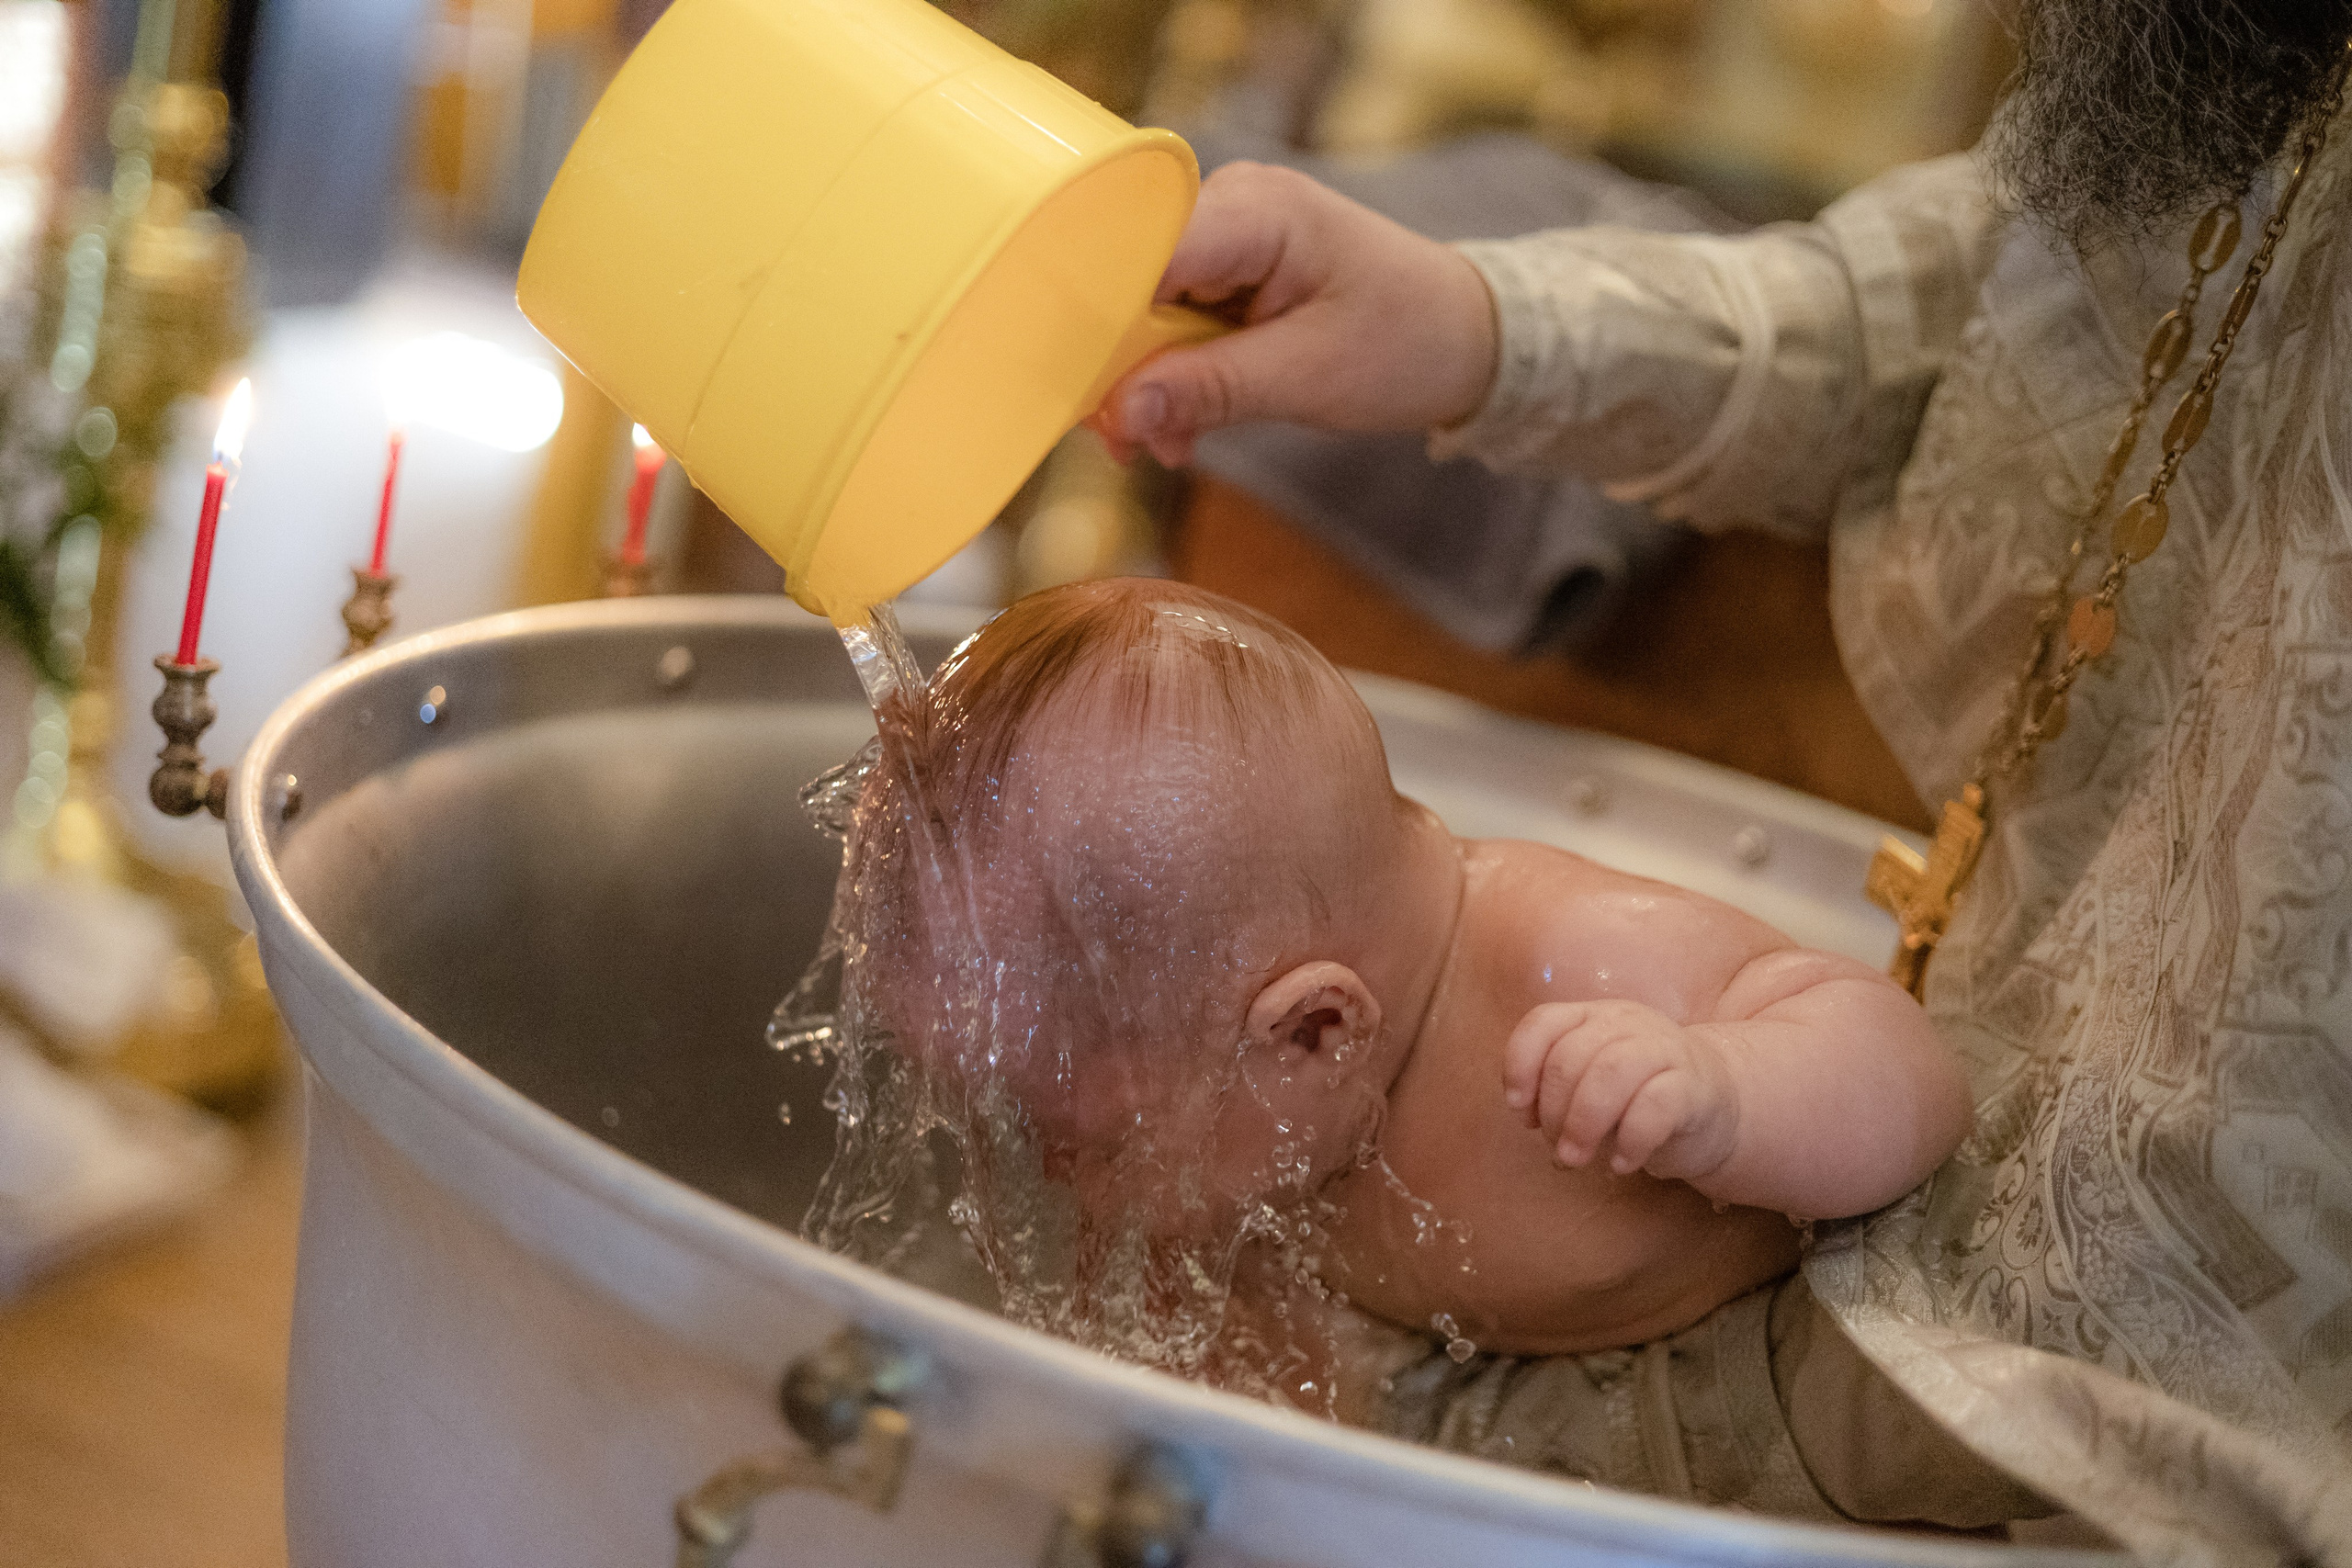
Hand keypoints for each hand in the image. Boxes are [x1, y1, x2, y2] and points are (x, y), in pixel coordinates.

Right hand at [1089, 162, 1498, 466]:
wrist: (1468, 337)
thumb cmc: (1409, 342)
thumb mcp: (1307, 377)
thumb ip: (1207, 390)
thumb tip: (1120, 412)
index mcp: (1256, 209)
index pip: (1141, 254)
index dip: (1104, 328)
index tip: (1093, 401)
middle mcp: (1232, 204)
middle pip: (1132, 281)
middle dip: (1127, 370)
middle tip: (1132, 444)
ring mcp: (1228, 234)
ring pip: (1146, 308)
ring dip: (1150, 383)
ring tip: (1171, 442)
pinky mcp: (1229, 269)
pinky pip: (1173, 319)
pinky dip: (1174, 376)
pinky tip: (1184, 423)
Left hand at [1501, 1001, 1737, 1182]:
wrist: (1718, 1106)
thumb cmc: (1639, 1098)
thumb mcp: (1591, 1087)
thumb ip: (1556, 1091)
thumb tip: (1526, 1116)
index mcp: (1594, 1017)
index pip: (1544, 1023)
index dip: (1520, 1068)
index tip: (1522, 1114)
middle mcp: (1627, 1023)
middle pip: (1570, 1057)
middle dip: (1553, 1112)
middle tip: (1559, 1150)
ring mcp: (1664, 1050)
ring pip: (1610, 1073)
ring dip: (1583, 1124)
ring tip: (1577, 1160)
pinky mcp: (1695, 1086)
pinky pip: (1655, 1106)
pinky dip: (1630, 1141)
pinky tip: (1622, 1165)